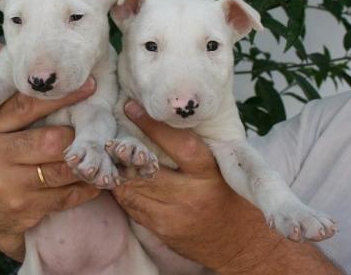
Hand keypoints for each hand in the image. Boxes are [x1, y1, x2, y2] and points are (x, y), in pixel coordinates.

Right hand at [0, 44, 100, 260]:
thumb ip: (3, 92)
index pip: (25, 105)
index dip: (61, 96)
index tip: (90, 84)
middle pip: (50, 141)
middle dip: (76, 136)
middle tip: (95, 129)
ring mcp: (6, 185)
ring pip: (62, 170)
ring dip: (85, 162)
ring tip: (102, 152)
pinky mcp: (22, 209)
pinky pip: (66, 196)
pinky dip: (85, 187)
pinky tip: (95, 178)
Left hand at [112, 101, 341, 274]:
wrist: (241, 243)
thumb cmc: (232, 196)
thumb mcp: (224, 167)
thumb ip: (198, 144)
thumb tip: (168, 113)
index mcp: (209, 173)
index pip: (178, 145)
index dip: (152, 125)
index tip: (132, 108)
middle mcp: (190, 195)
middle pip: (146, 169)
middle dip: (124, 151)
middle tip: (111, 134)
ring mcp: (173, 216)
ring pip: (133, 189)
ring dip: (119, 171)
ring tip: (109, 154)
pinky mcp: (162, 230)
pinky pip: (132, 207)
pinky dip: (123, 191)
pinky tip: (119, 178)